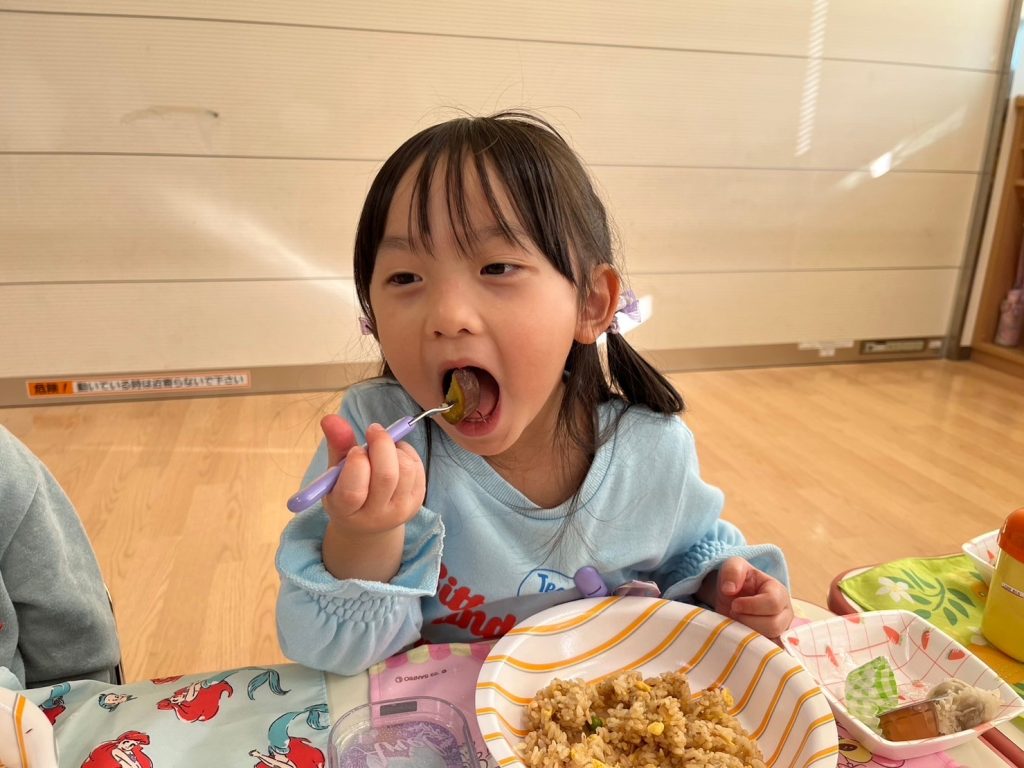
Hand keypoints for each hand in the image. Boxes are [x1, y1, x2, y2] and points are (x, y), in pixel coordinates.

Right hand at [320, 415, 425, 533]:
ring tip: (382, 448)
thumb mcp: (335, 474)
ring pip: (405, 468)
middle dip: (381, 444)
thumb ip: (336, 446)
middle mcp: (376, 516)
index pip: (353, 491)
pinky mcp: (418, 501)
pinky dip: (406, 452)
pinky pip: (417, 467)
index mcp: (346, 511)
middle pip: (386, 476)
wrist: (370, 523)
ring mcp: (400, 510)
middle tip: (373, 431)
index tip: (355, 449)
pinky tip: (394, 456)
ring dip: (394, 448)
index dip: (356, 464)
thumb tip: (331, 418)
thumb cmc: (347, 492)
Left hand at [701, 557, 793, 637]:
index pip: (773, 603)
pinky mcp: (772, 644)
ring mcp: (781, 631)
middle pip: (773, 625)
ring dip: (746, 632)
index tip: (734, 604)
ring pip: (769, 640)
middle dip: (748, 620)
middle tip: (734, 613)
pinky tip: (740, 635)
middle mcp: (784, 613)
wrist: (732, 598)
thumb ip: (732, 571)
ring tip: (736, 622)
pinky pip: (766, 653)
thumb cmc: (736, 581)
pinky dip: (750, 646)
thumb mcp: (733, 566)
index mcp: (778, 592)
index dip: (751, 606)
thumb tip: (729, 590)